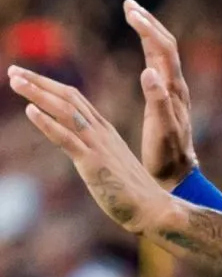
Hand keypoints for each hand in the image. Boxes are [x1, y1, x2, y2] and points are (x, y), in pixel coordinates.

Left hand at [8, 65, 172, 234]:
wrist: (151, 206)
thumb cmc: (130, 190)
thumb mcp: (108, 163)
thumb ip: (94, 151)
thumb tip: (79, 149)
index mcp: (104, 130)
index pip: (74, 99)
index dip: (50, 85)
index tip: (28, 76)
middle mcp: (100, 131)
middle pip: (67, 98)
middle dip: (39, 82)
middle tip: (14, 69)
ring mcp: (97, 145)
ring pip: (65, 111)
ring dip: (38, 94)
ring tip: (15, 81)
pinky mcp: (92, 162)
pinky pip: (66, 138)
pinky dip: (47, 123)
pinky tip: (30, 111)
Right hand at [123, 0, 196, 190]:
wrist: (178, 170)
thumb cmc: (167, 154)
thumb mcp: (162, 129)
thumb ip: (157, 101)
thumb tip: (148, 71)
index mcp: (174, 89)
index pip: (164, 49)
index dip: (148, 29)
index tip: (130, 13)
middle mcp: (176, 84)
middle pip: (165, 44)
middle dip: (148, 22)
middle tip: (129, 4)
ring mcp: (172, 89)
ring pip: (162, 52)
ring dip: (149, 31)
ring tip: (133, 14)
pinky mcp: (166, 95)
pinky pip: (158, 62)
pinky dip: (148, 46)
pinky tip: (141, 44)